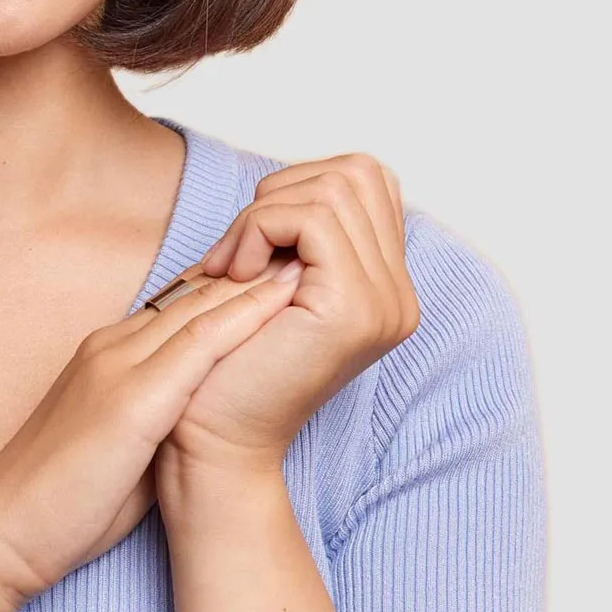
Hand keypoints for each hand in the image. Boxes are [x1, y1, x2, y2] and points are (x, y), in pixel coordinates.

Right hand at [0, 262, 304, 608]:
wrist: (1, 532)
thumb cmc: (59, 505)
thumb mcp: (118, 449)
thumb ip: (157, 422)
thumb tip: (202, 425)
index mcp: (106, 355)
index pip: (178, 305)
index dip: (230, 287)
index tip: (278, 274)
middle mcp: (112, 346)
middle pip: (194, 293)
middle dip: (252, 270)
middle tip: (307, 246)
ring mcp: (117, 366)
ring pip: (199, 306)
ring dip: (258, 281)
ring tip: (310, 255)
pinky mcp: (129, 399)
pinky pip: (197, 345)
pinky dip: (243, 317)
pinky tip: (281, 301)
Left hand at [155, 153, 420, 507]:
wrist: (212, 440)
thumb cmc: (224, 360)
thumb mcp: (269, 279)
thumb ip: (296, 231)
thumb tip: (292, 177)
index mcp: (387, 288)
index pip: (366, 179)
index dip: (299, 186)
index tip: (252, 239)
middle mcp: (399, 296)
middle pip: (357, 172)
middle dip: (282, 192)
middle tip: (238, 251)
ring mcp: (385, 303)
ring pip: (333, 187)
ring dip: (263, 214)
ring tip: (231, 267)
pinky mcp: (354, 308)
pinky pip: (310, 218)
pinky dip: (259, 229)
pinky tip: (234, 275)